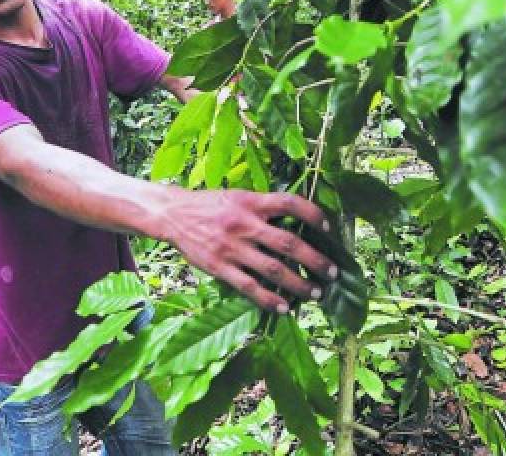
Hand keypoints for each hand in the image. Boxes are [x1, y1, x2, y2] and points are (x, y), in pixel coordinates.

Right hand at [158, 189, 337, 312]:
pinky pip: (249, 287)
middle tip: (333, 272)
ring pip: (273, 270)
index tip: (329, 228)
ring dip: (299, 284)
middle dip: (316, 260)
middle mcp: (244, 224)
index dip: (313, 215)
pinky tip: (284, 308)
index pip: (290, 204)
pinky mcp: (219, 267)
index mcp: (251, 202)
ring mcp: (232, 247)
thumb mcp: (238, 197)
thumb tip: (296, 222)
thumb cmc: (210, 205)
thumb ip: (263, 208)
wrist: (172, 214)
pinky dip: (269, 299)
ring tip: (316, 292)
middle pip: (288, 243)